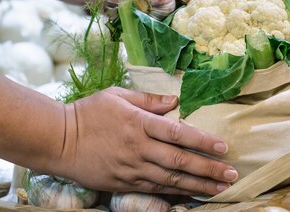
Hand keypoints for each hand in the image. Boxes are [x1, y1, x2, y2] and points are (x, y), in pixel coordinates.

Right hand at [55, 87, 237, 194]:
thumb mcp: (117, 95)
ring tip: (220, 187)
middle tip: (232, 173)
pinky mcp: (123, 184)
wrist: (57, 140)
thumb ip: (148, 99)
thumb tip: (176, 100)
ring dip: (198, 184)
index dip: (203, 141)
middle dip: (209, 168)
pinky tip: (191, 195)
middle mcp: (138, 148)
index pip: (178, 133)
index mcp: (138, 123)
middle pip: (179, 160)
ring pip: (171, 179)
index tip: (224, 146)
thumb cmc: (88, 112)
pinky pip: (154, 189)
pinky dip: (175, 193)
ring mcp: (131, 168)